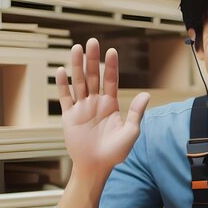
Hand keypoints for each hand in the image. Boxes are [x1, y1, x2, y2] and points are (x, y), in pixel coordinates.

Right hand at [56, 38, 150, 176]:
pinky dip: (62, 85)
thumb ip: (136, 113)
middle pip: (93, 76)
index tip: (112, 51)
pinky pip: (65, 98)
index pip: (110, 81)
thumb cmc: (116, 152)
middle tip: (92, 41)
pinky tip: (61, 71)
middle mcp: (96, 103)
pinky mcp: (69, 116)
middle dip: (92, 59)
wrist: (96, 166)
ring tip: (76, 48)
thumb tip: (146, 94)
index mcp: (111, 105)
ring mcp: (82, 108)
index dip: (111, 66)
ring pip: (78, 82)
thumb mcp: (130, 132)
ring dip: (76, 66)